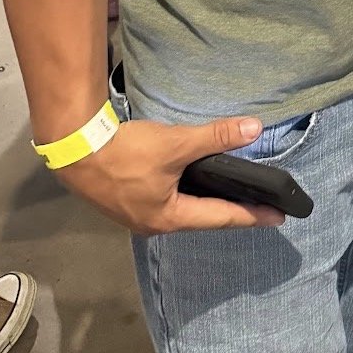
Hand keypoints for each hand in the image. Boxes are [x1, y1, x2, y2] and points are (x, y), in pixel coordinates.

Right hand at [57, 114, 284, 235]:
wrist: (75, 150)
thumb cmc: (127, 153)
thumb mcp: (176, 143)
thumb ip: (216, 137)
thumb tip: (254, 128)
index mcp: (169, 218)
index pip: (221, 218)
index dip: (252, 216)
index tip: (278, 218)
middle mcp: (155, 224)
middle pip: (203, 219)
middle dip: (232, 212)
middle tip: (260, 207)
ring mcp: (138, 216)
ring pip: (184, 211)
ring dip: (208, 203)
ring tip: (232, 196)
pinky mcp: (127, 202)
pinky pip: (168, 202)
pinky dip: (188, 195)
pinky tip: (195, 184)